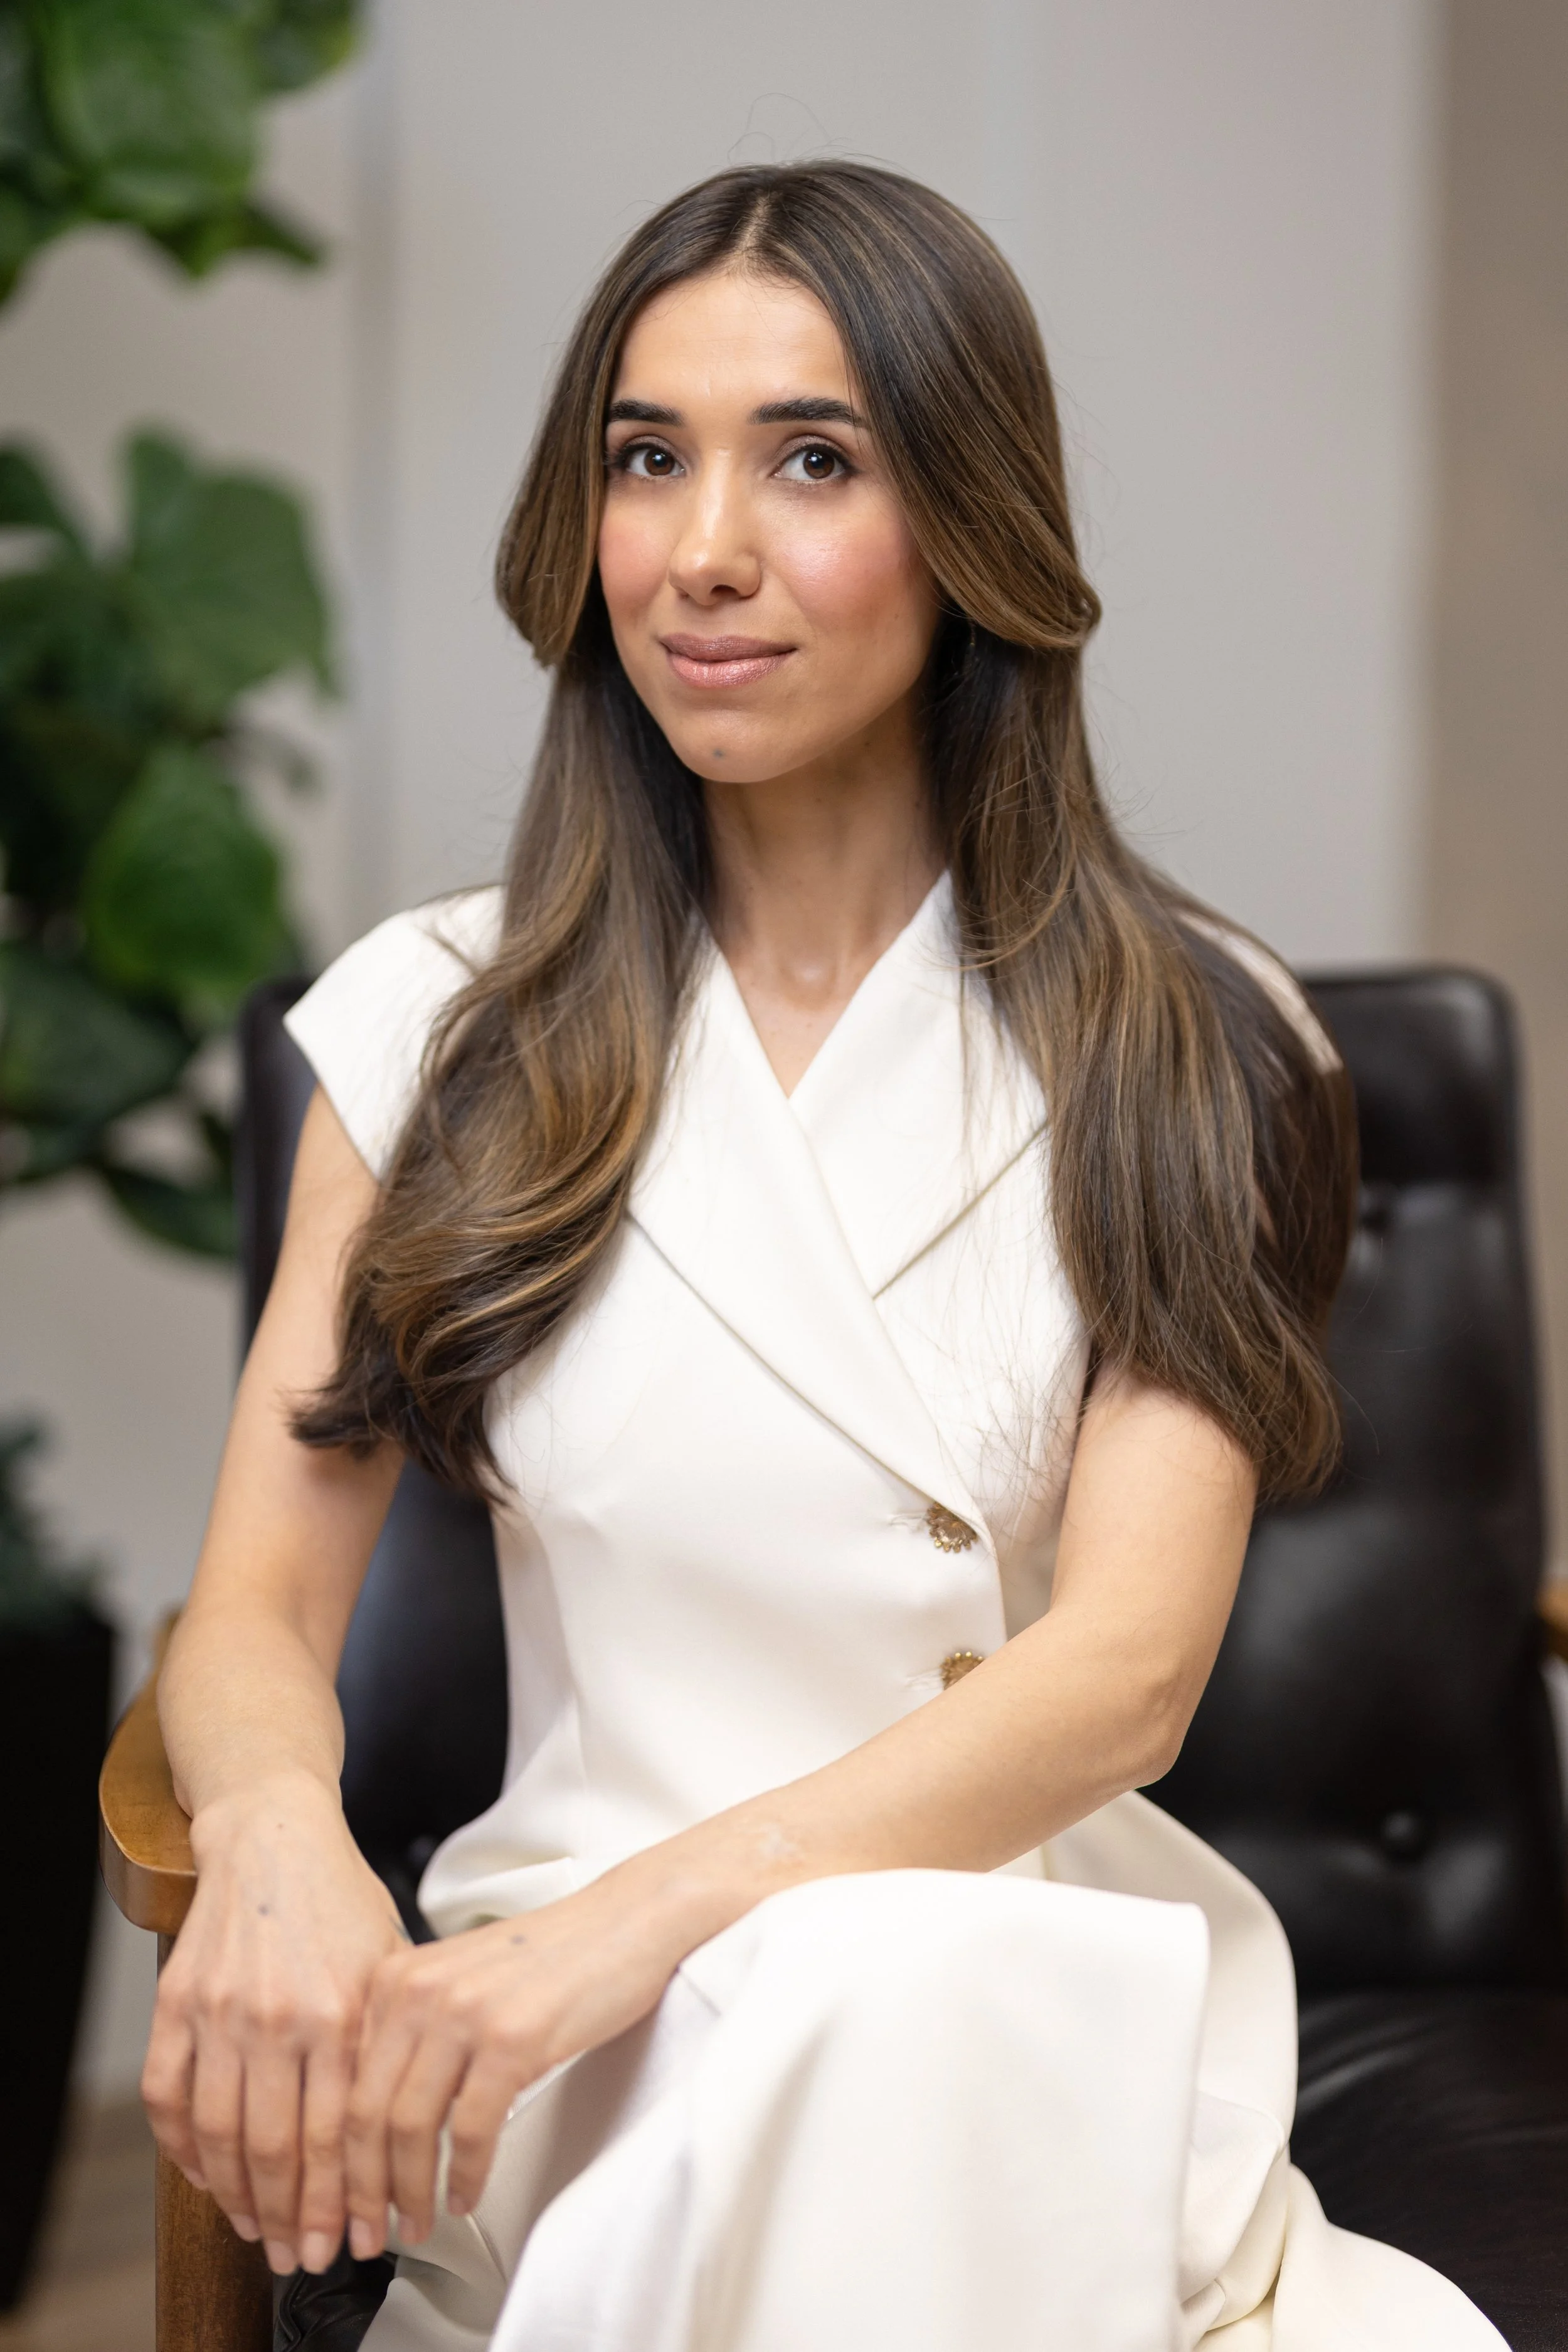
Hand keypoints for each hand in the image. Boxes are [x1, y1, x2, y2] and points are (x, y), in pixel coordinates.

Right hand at [141, 1773, 407, 2276]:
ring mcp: (219, 2011)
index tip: (351, 2241)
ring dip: (237, 2197)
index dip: (342, 2199)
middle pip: (278, 2149)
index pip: (338, 2134)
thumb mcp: (390, 1961)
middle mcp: (276, 2016)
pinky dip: (181, 2148)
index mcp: (338, 2008)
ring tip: (257, 2230)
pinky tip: (207, 2175)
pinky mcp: (176, 2002)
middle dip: (291, 2217)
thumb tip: (416, 2123)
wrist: (275, 1836)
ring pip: (219, 2135)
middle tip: (301, 2256)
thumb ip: (393, 2039)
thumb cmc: (340, 1899)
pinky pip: (166, 2097)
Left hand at [343, 1862, 698, 2254]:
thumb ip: (412, 2033)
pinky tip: (465, 2195)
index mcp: (395, 1978)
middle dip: (361, 2192)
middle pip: (364, 2114)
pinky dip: (465, 2175)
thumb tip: (373, 2123)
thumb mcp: (458, 1983)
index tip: (338, 2205)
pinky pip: (471, 2129)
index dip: (334, 2160)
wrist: (623, 1922)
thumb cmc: (548, 1960)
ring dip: (408, 2194)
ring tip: (416, 2227)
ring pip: (410, 2128)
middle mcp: (418, 1990)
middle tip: (365, 2237)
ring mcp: (464, 2012)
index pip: (342, 2086)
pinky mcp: (512, 2036)